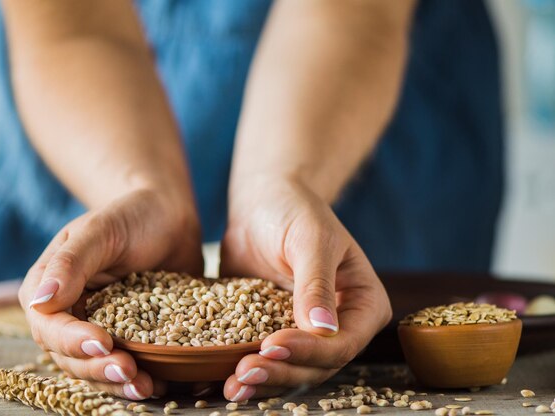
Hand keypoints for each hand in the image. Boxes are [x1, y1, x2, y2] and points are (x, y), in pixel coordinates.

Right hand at [19, 188, 202, 399]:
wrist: (168, 217)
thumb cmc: (131, 214)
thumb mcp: (101, 230)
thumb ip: (71, 262)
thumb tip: (40, 301)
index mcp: (49, 288)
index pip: (50, 326)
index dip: (72, 341)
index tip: (103, 343)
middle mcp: (70, 314)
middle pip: (71, 357)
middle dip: (97, 369)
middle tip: (129, 372)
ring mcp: (100, 327)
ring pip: (98, 367)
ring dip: (117, 382)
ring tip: (145, 387)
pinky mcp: (131, 336)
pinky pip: (130, 362)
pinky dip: (143, 377)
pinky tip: (163, 384)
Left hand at [220, 178, 390, 399]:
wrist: (262, 202)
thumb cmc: (294, 210)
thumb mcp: (310, 240)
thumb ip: (316, 284)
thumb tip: (324, 330)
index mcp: (363, 305)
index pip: (342, 342)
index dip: (309, 351)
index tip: (272, 344)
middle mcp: (339, 326)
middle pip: (316, 366)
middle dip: (281, 371)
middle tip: (245, 372)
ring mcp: (306, 333)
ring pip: (290, 370)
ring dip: (263, 381)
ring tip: (233, 385)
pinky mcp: (274, 332)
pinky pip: (264, 359)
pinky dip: (246, 371)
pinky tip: (224, 381)